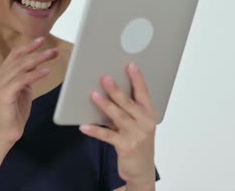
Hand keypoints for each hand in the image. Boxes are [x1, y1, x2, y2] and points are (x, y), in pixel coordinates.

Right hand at [0, 37, 57, 144]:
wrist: (5, 132)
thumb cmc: (15, 111)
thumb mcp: (23, 89)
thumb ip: (26, 76)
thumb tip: (37, 64)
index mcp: (2, 74)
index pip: (15, 55)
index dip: (28, 46)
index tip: (42, 40)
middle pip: (20, 59)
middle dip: (38, 52)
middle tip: (53, 50)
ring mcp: (0, 85)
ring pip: (21, 67)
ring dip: (39, 59)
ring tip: (52, 55)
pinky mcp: (5, 94)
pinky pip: (22, 80)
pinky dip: (35, 74)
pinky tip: (46, 72)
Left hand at [79, 62, 157, 185]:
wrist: (142, 169)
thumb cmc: (137, 141)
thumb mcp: (137, 123)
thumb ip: (127, 109)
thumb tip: (108, 91)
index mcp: (149, 113)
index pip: (143, 93)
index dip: (137, 79)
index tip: (130, 65)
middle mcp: (145, 122)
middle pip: (129, 103)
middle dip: (116, 90)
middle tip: (105, 78)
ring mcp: (136, 135)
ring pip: (118, 116)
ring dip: (105, 105)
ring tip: (93, 95)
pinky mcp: (126, 146)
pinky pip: (107, 136)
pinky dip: (95, 130)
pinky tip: (84, 126)